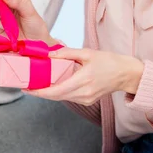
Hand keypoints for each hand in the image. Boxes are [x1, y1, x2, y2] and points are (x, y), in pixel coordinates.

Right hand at [0, 0, 54, 43]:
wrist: (36, 44)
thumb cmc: (36, 26)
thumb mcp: (29, 12)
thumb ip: (17, 2)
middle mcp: (10, 6)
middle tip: (2, 5)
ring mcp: (5, 17)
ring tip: (7, 18)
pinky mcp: (0, 27)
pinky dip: (1, 24)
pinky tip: (8, 28)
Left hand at [23, 47, 144, 104]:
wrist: (126, 74)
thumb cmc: (109, 61)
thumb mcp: (88, 53)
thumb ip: (67, 53)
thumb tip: (50, 54)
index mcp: (83, 81)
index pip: (56, 91)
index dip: (40, 92)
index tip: (27, 88)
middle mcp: (83, 93)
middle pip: (55, 97)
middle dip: (40, 93)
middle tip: (25, 86)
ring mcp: (85, 99)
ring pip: (61, 98)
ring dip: (48, 93)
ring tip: (35, 85)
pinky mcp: (87, 100)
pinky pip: (68, 97)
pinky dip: (58, 92)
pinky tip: (51, 85)